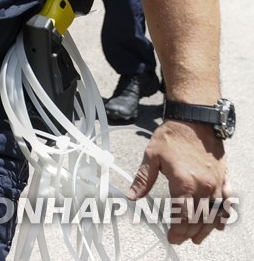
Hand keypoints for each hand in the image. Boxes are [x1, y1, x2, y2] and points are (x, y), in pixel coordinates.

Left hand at [129, 119, 230, 244]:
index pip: (182, 216)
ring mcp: (217, 183)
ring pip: (215, 214)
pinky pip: (228, 201)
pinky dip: (225, 215)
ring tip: (198, 238)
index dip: (177, 230)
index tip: (172, 237)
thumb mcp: (151, 157)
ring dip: (207, 228)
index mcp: (184, 183)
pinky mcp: (224, 178)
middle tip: (181, 240)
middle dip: (189, 232)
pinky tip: (220, 224)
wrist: (195, 121)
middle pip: (199, 218)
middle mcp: (204, 187)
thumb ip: (143, 179)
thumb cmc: (172, 137)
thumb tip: (132, 196)